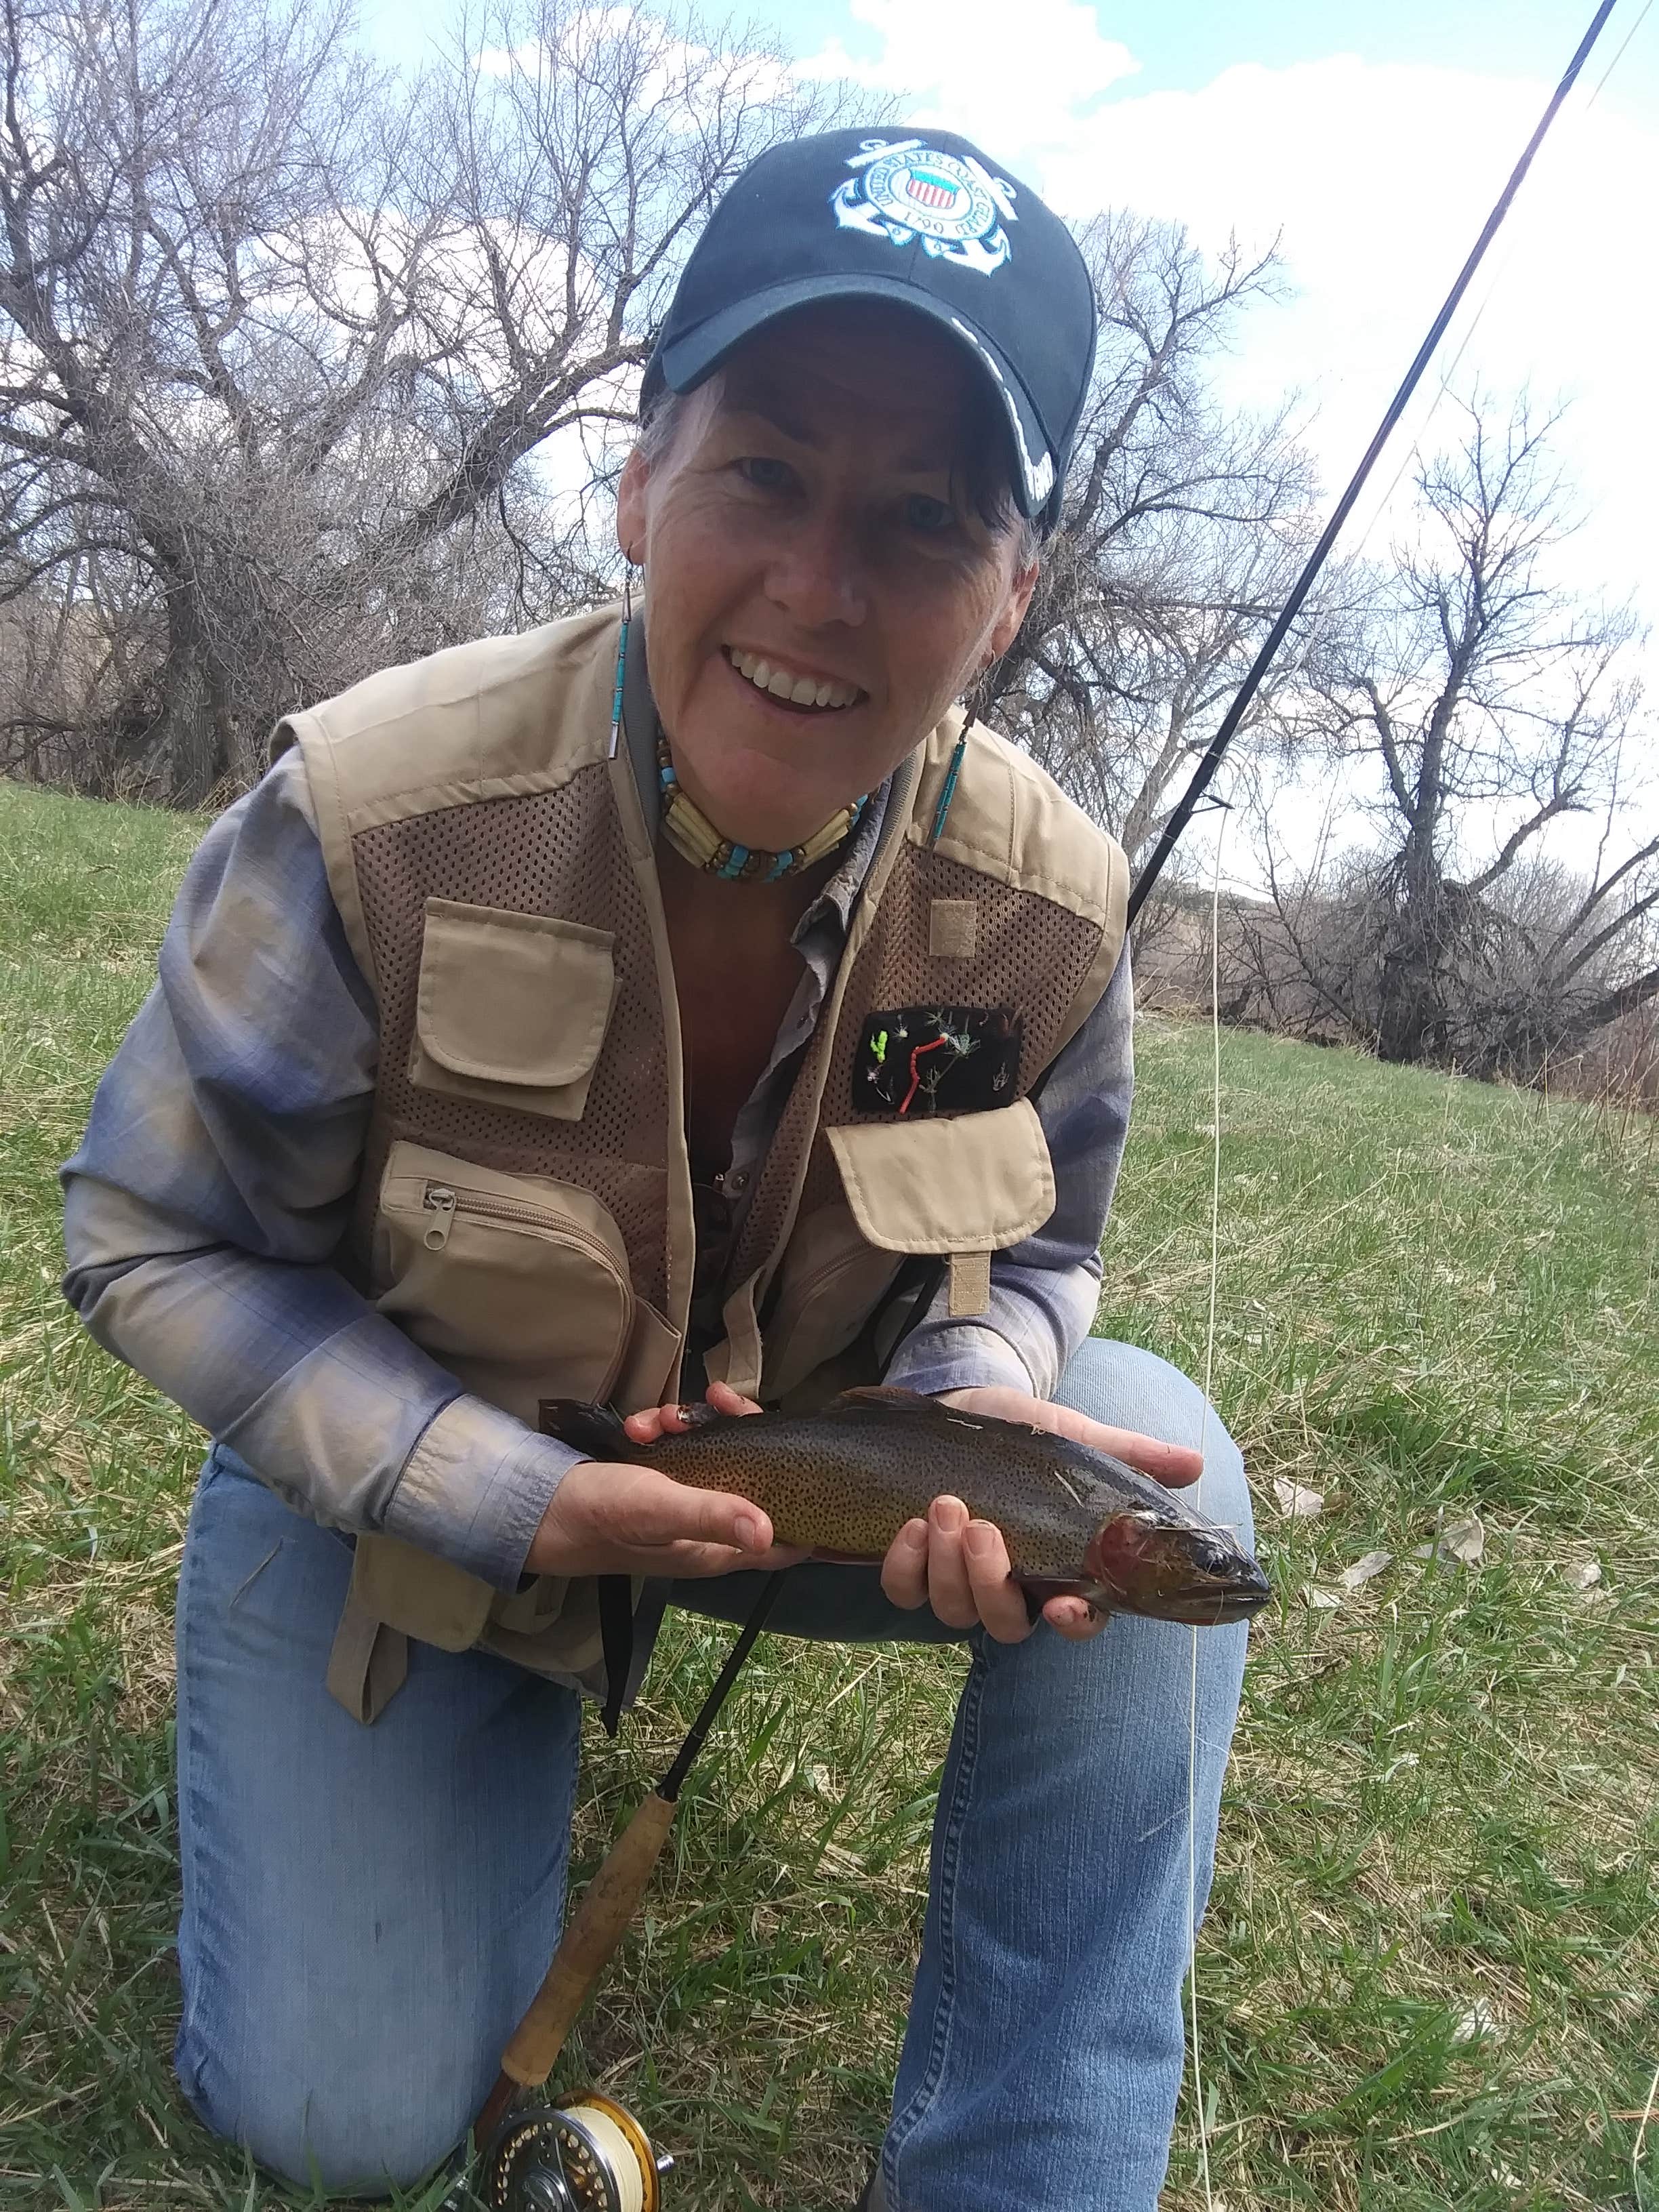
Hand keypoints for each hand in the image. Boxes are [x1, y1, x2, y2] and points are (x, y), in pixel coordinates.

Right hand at [526, 1382, 799, 1579]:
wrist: (534, 1509)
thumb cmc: (600, 1516)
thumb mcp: (658, 1511)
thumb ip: (712, 1516)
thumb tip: (771, 1532)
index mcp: (719, 1550)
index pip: (788, 1536)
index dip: (804, 1496)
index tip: (796, 1448)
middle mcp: (709, 1529)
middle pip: (754, 1478)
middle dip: (738, 1433)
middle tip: (716, 1401)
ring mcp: (684, 1505)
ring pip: (714, 1455)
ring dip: (690, 1427)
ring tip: (655, 1419)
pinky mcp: (659, 1483)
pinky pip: (680, 1450)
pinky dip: (663, 1431)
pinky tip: (636, 1426)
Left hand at [878, 1385, 1204, 1645]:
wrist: (965, 1403)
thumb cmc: (1027, 1434)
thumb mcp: (1079, 1439)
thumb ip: (1131, 1455)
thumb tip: (1195, 1464)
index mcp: (1061, 1569)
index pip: (1078, 1621)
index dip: (1073, 1623)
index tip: (1062, 1604)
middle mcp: (1011, 1588)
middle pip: (1004, 1624)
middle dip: (989, 1583)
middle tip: (983, 1527)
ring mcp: (960, 1580)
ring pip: (953, 1610)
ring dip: (947, 1567)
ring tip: (946, 1506)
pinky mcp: (915, 1564)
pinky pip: (905, 1590)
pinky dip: (905, 1565)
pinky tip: (912, 1526)